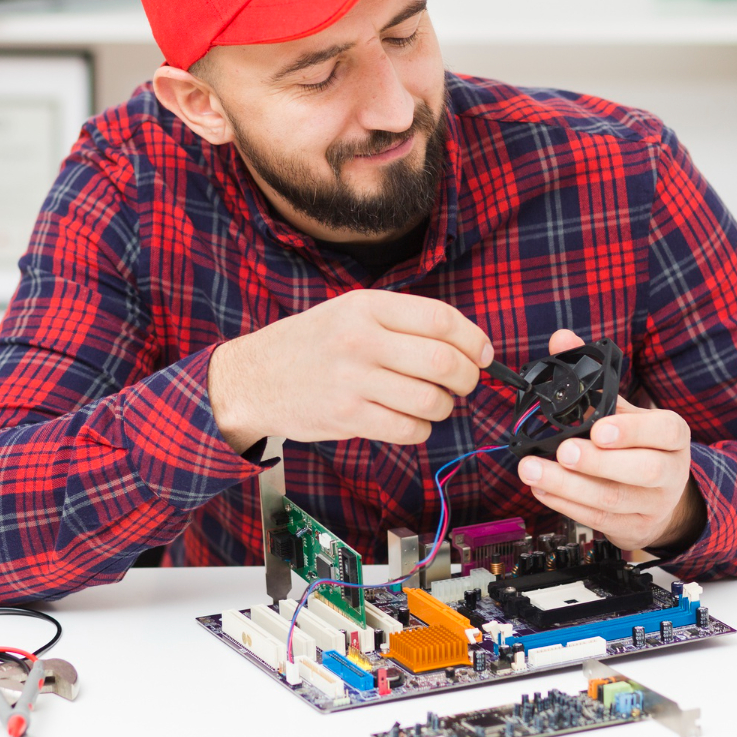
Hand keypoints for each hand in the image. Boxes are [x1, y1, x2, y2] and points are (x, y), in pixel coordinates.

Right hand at [208, 289, 493, 451]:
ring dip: (444, 407)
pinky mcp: (346, 417)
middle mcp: (361, 340)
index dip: (473, 338)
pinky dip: (420, 429)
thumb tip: (465, 344)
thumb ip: (400, 322)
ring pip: (430, 399)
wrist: (253, 378)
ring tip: (434, 403)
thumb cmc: (310, 345)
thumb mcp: (350, 312)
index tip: (483, 353)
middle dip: (467, 377)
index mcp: (366, 306)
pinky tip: (411, 421)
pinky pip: (407, 429)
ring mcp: (352, 380)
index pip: (440, 318)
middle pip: (442, 360)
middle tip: (464, 383)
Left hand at [516, 330, 702, 551]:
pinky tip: (541, 488)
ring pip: (613, 498)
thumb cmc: (637, 445)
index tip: (598, 429)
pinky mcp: (633, 528)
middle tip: (562, 451)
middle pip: (642, 470)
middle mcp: (669, 470)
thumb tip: (562, 340)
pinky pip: (598, 519)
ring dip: (569, 486)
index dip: (632, 431)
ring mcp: (653, 503)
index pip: (664, 431)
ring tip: (532, 470)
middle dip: (597, 462)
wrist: (660, 498)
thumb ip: (593, 376)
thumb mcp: (624, 410)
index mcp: (671, 435)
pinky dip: (565, 504)